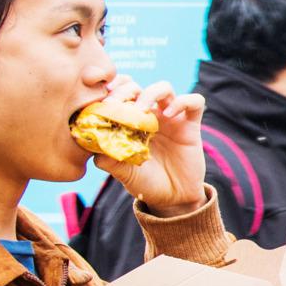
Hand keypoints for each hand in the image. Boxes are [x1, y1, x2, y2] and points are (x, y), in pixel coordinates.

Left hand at [95, 79, 209, 214]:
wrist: (173, 199)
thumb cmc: (146, 183)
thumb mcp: (123, 173)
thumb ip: (108, 159)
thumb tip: (91, 144)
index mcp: (130, 121)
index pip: (118, 93)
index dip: (109, 89)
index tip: (100, 97)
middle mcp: (150, 115)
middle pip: (137, 86)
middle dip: (124, 90)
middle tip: (115, 104)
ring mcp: (171, 118)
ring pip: (164, 87)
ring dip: (150, 93)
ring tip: (142, 109)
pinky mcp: (191, 124)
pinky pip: (194, 102)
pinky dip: (182, 102)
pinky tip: (169, 115)